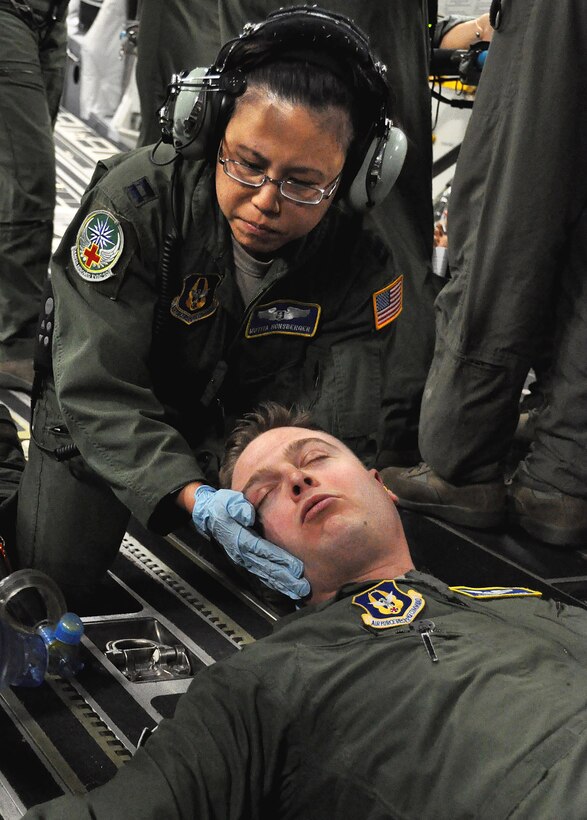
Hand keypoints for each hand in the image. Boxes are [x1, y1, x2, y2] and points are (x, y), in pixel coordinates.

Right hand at [191, 485, 310, 599]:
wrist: (208, 515)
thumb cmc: (221, 507)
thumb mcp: (227, 502)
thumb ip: (238, 507)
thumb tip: (248, 516)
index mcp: (240, 538)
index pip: (263, 551)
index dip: (280, 560)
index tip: (296, 568)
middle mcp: (243, 553)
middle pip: (267, 568)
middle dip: (286, 579)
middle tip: (303, 588)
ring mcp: (244, 559)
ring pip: (265, 575)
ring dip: (282, 584)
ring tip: (298, 592)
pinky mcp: (246, 561)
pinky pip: (261, 574)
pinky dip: (274, 582)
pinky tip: (285, 588)